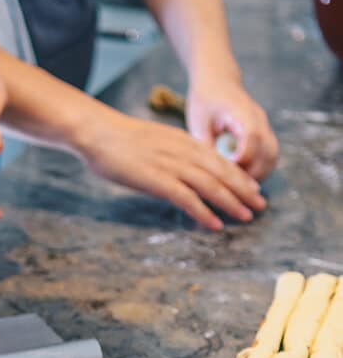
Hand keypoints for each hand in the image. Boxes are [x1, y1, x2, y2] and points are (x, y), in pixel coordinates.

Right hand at [78, 108, 265, 230]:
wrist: (98, 132)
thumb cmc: (119, 139)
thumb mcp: (154, 142)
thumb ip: (170, 154)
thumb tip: (177, 169)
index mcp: (184, 141)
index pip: (220, 160)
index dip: (239, 176)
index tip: (252, 188)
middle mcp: (184, 152)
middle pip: (222, 172)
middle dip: (244, 190)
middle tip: (260, 205)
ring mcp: (172, 166)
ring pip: (211, 186)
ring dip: (231, 203)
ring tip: (246, 216)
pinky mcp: (159, 180)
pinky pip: (188, 199)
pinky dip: (204, 213)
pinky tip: (215, 225)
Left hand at [187, 76, 278, 179]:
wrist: (218, 80)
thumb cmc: (205, 100)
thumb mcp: (198, 121)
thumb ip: (205, 145)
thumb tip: (209, 173)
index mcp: (242, 112)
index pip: (252, 138)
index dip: (243, 159)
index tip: (228, 174)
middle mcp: (259, 119)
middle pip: (268, 152)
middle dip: (252, 174)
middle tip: (231, 187)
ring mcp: (265, 126)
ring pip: (272, 156)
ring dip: (258, 174)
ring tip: (236, 184)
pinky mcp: (264, 134)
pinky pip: (268, 156)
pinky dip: (258, 169)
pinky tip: (240, 177)